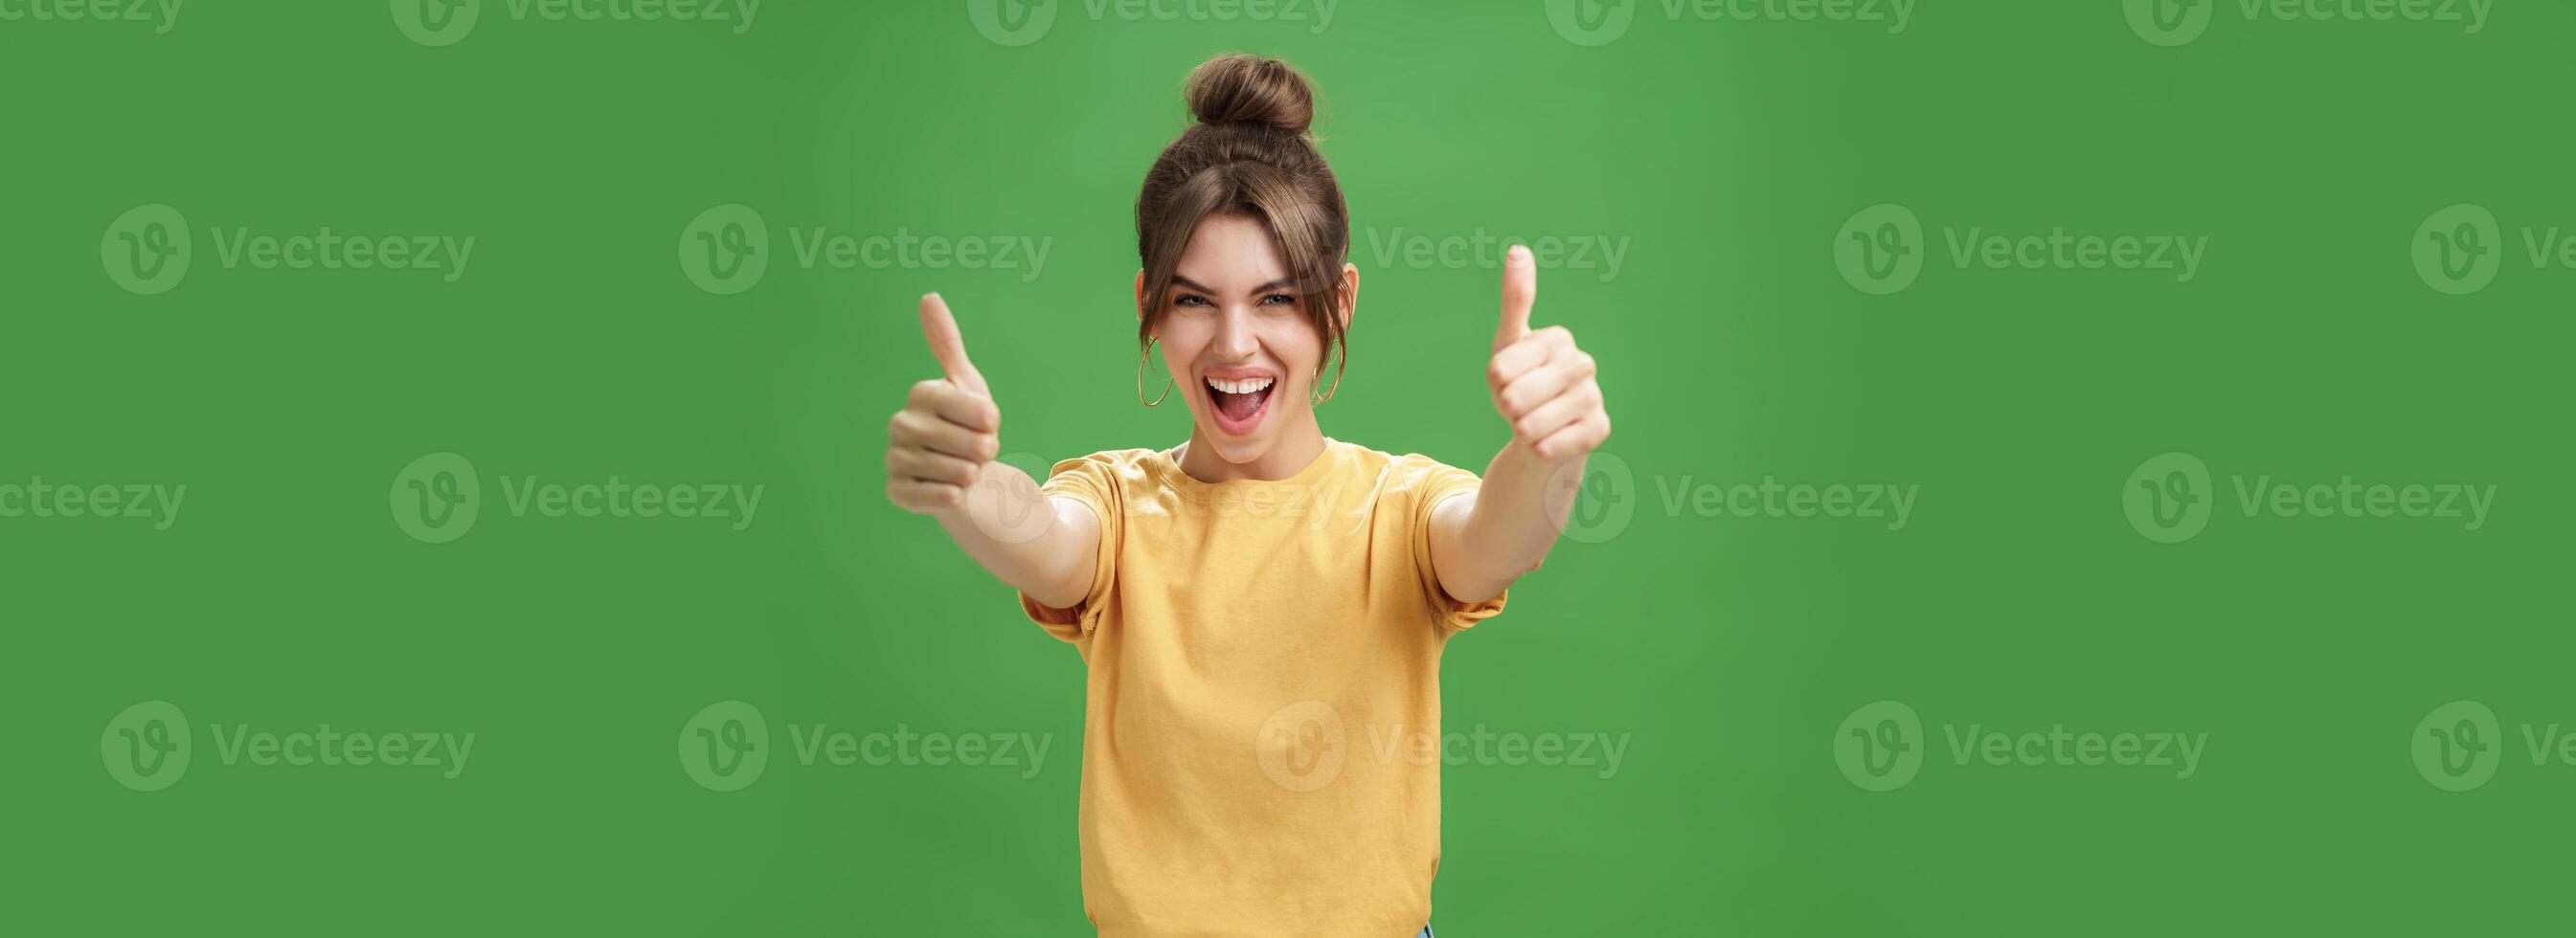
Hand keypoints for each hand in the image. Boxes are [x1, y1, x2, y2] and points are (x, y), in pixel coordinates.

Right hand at [887, 292, 1002, 513]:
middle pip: (973, 445)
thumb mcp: (967, 384)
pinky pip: (937, 498)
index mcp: (921, 394)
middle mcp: (900, 424)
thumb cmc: (968, 426)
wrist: (963, 475)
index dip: (994, 423)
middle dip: (986, 452)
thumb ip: (948, 343)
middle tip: (976, 452)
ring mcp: (895, 459)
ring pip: (958, 473)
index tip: (986, 423)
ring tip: (964, 469)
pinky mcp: (896, 491)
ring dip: (971, 475)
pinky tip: (953, 492)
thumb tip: (927, 296)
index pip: (983, 412)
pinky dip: (953, 497)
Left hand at [1486, 245, 1609, 462]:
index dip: (1495, 384)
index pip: (1501, 370)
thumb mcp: (1508, 344)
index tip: (1507, 382)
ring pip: (1531, 425)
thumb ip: (1515, 300)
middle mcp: (1582, 363)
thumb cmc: (1521, 383)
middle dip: (1507, 410)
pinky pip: (1552, 446)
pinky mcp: (1600, 429)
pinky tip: (1546, 442)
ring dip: (1522, 431)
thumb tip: (1518, 250)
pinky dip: (1539, 449)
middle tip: (1519, 407)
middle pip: (1515, 398)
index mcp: (1557, 339)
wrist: (1544, 431)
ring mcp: (1594, 396)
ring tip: (1532, 423)